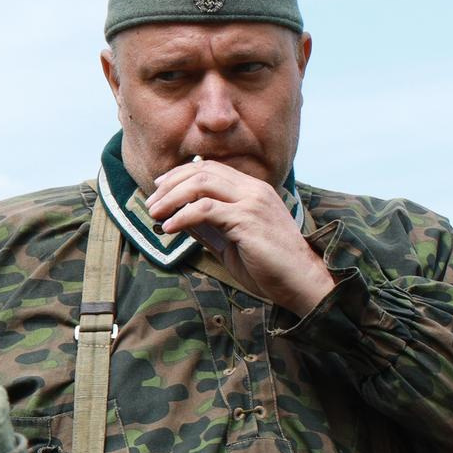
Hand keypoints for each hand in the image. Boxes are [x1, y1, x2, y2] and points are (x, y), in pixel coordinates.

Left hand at [144, 158, 335, 315]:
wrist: (301, 283)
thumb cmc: (269, 267)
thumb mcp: (231, 243)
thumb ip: (209, 227)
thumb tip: (178, 218)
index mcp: (253, 190)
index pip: (211, 169)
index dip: (181, 175)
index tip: (159, 188)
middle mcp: (254, 190)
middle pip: (202, 171)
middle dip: (170, 184)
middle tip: (151, 204)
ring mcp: (252, 202)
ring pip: (201, 184)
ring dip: (171, 198)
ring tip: (155, 215)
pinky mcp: (247, 220)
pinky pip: (205, 209)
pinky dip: (182, 217)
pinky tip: (169, 230)